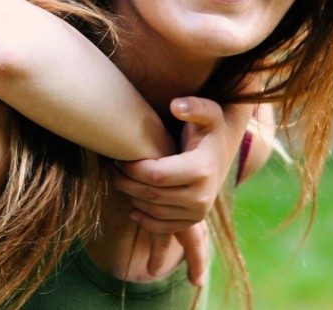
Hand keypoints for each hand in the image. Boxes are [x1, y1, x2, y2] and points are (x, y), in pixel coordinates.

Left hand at [111, 97, 234, 285]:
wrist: (222, 150)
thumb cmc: (208, 128)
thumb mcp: (208, 113)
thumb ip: (194, 107)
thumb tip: (176, 106)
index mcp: (202, 169)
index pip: (156, 176)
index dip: (132, 168)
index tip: (118, 157)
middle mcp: (202, 196)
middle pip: (151, 195)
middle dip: (125, 182)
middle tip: (111, 168)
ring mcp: (199, 212)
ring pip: (152, 210)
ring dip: (131, 196)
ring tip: (119, 179)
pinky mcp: (193, 221)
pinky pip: (162, 227)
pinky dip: (144, 219)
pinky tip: (132, 205)